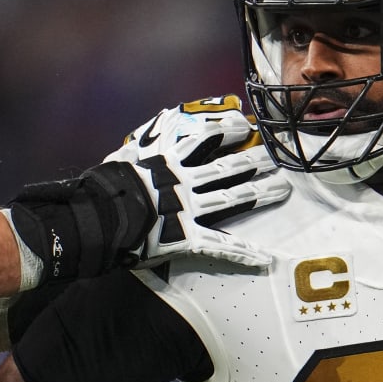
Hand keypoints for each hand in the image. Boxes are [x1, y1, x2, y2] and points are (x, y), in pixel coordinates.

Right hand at [105, 96, 289, 267]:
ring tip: (283, 188)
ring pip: (232, 198)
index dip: (226, 130)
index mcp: (168, 164)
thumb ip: (142, 146)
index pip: (204, 139)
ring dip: (260, 193)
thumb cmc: (106, 189)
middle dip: (255, 160)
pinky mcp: (187, 238)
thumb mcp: (123, 159)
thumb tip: (150, 130)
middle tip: (278, 156)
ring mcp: (188, 210)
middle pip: (228, 168)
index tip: (245, 124)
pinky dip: (243, 253)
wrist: (99, 218)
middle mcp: (184, 183)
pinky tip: (264, 258)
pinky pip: (221, 246)